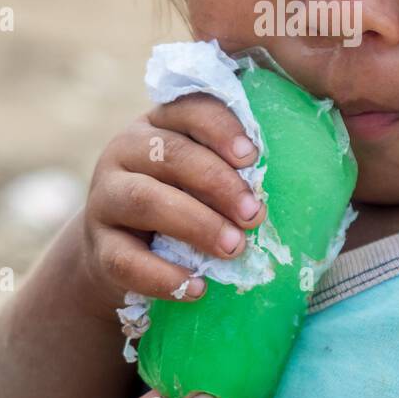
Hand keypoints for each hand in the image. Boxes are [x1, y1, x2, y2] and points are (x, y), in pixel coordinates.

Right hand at [80, 93, 267, 315]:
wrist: (121, 255)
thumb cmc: (181, 205)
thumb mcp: (201, 178)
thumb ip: (233, 168)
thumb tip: (301, 175)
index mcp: (159, 125)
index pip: (188, 108)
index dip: (221, 127)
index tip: (253, 155)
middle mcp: (125, 152)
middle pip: (170, 154)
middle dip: (218, 183)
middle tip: (256, 214)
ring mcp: (105, 198)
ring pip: (144, 200)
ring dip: (196, 224)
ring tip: (235, 247)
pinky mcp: (97, 248)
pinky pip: (125, 260)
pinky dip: (164, 276)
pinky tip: (198, 288)